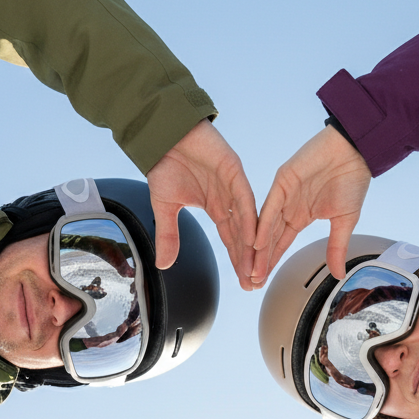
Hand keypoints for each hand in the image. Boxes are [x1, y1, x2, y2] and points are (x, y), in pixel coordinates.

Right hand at [146, 120, 257, 289]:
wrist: (162, 136)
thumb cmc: (164, 165)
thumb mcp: (165, 207)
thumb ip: (168, 235)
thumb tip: (164, 265)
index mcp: (216, 207)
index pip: (231, 240)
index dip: (238, 261)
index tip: (245, 282)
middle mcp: (229, 199)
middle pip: (243, 235)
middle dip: (249, 260)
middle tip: (255, 283)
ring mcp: (234, 185)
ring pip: (248, 220)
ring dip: (252, 246)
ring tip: (256, 268)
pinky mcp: (234, 171)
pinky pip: (245, 199)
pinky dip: (248, 220)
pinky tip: (252, 240)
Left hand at [253, 126, 370, 284]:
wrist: (355, 152)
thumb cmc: (352, 180)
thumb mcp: (345, 221)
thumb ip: (336, 247)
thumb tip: (338, 275)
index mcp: (300, 216)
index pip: (280, 243)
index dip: (271, 262)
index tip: (263, 281)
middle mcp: (287, 207)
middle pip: (268, 239)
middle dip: (260, 262)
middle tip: (251, 283)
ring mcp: (283, 194)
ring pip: (265, 226)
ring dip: (257, 249)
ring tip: (251, 270)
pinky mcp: (282, 182)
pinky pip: (270, 207)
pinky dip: (263, 225)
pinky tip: (256, 243)